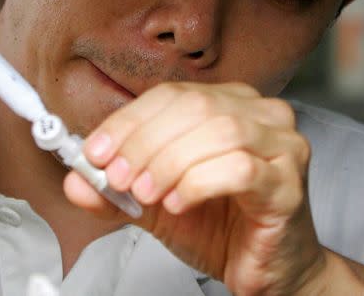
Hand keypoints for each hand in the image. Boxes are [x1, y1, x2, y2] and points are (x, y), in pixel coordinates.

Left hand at [64, 82, 327, 294]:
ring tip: (146, 194)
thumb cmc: (221, 225)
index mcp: (229, 102)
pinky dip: (197, 183)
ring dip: (168, 163)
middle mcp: (262, 114)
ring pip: (216, 132)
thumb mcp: (153, 202)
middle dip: (143, 142)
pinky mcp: (288, 184)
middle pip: (192, 107)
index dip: (128, 121)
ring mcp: (282, 146)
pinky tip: (178, 203)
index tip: (96, 152)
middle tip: (117, 177)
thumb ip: (114, 190)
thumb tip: (75, 180)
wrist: (268, 269)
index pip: (170, 95)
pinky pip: (239, 169)